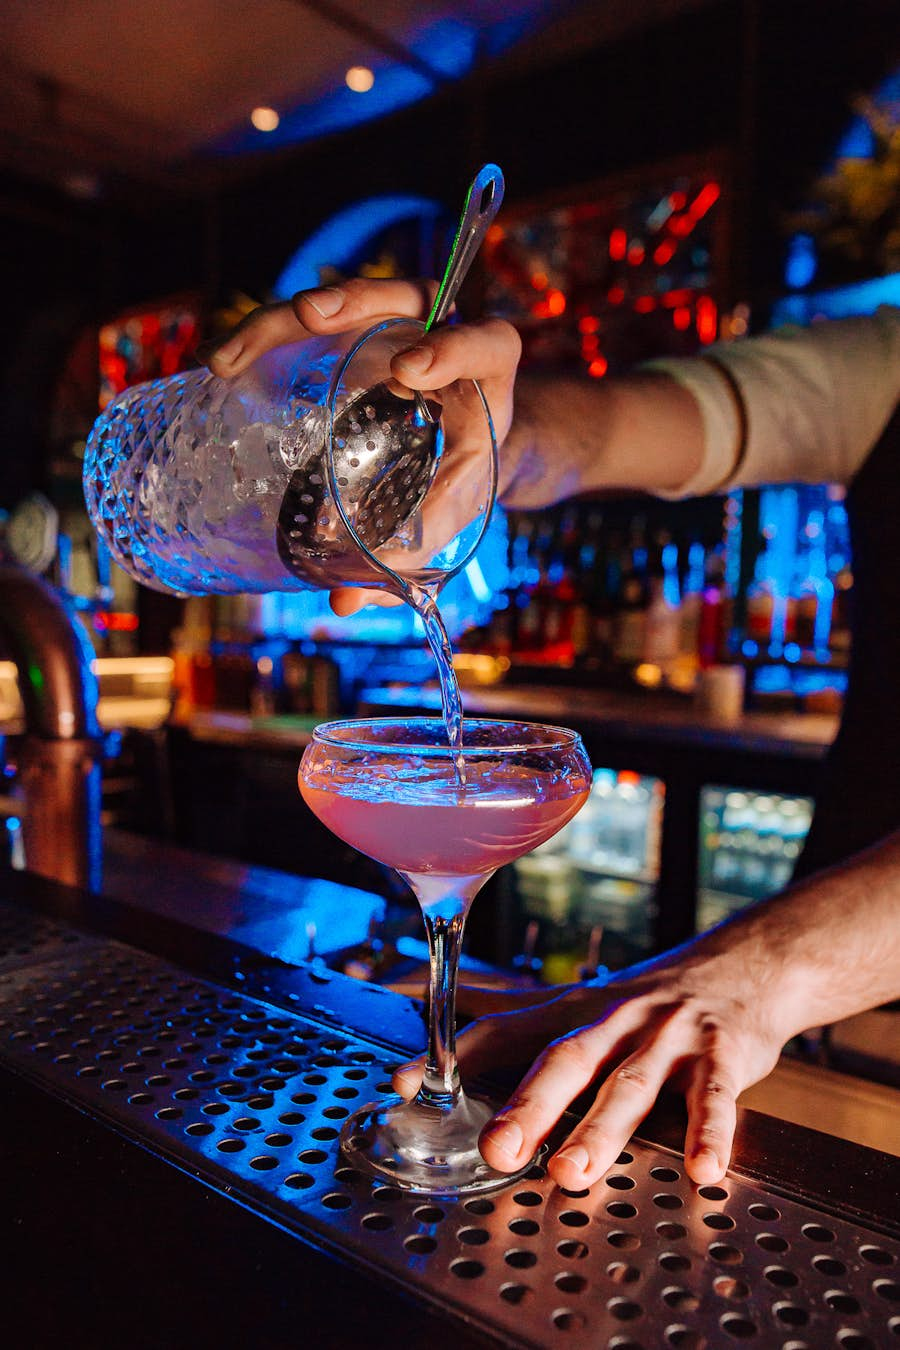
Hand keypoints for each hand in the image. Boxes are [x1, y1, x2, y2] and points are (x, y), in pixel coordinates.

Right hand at [201, 279, 520, 612]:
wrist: (451, 452)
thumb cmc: (453, 482)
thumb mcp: (441, 516)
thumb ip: (404, 554)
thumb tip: (341, 603)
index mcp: (485, 382)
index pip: (489, 343)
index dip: (456, 344)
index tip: (409, 371)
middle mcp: (438, 340)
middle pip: (407, 296)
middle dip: (360, 302)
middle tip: (318, 320)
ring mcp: (390, 329)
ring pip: (348, 301)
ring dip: (290, 316)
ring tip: (240, 352)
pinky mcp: (347, 334)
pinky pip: (304, 324)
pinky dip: (262, 338)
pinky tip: (221, 366)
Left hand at [393, 940, 793, 1189]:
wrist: (743, 964)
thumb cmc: (648, 996)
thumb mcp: (577, 998)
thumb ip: (511, 1011)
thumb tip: (430, 1004)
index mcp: (572, 1010)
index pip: (504, 1028)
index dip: (455, 1055)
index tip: (404, 1084)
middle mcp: (613, 1019)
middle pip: (564, 1059)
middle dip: (528, 1104)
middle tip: (495, 1149)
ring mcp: (668, 1036)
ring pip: (629, 1083)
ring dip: (601, 1128)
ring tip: (572, 1172)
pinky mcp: (722, 1054)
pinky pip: (715, 1096)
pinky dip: (710, 1133)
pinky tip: (703, 1170)